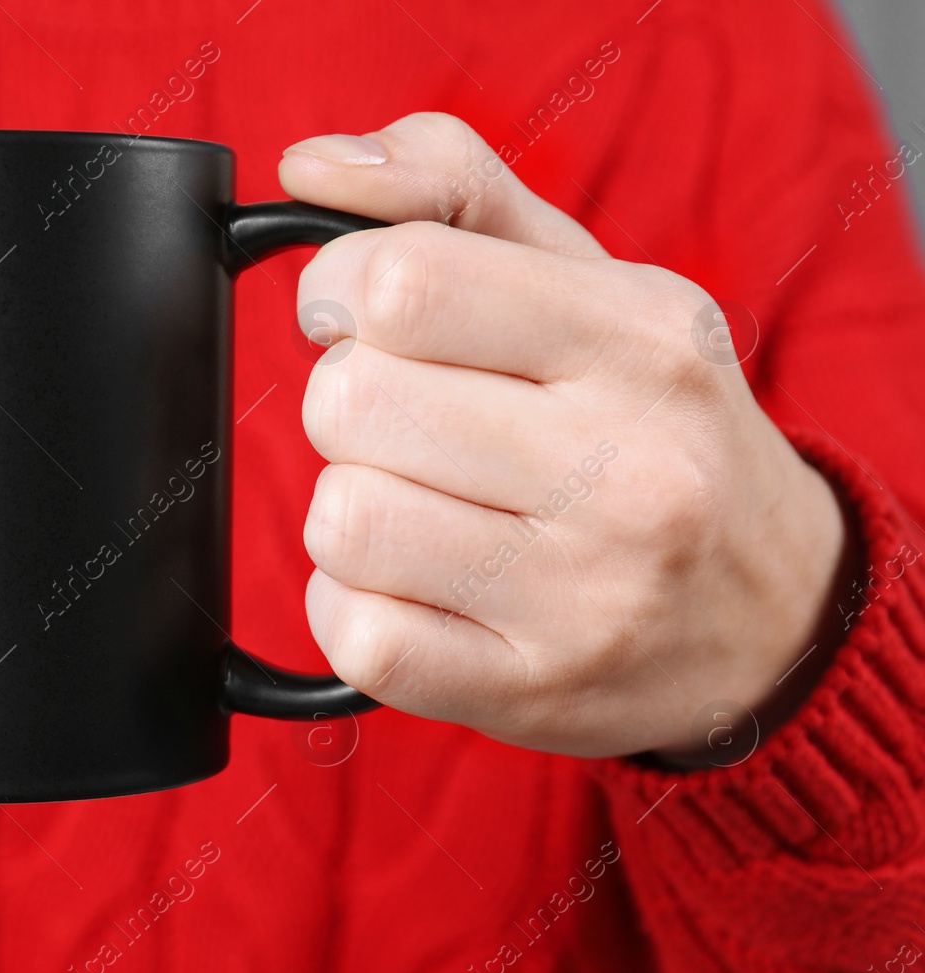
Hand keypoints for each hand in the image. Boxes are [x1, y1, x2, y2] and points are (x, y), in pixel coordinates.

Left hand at [278, 113, 852, 761]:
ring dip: (351, 507)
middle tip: (407, 421)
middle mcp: (628, 471)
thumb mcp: (590, 281)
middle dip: (347, 403)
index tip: (355, 312)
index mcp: (639, 342)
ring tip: (424, 507)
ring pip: (340, 521)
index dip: (338, 290)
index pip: (404, 283)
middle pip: (349, 404)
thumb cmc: (654, 427)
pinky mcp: (527, 691)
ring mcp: (582, 596)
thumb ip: (453, 191)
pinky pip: (355, 636)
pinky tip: (418, 588)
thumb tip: (311, 169)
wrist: (773, 611)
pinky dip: (354, 606)